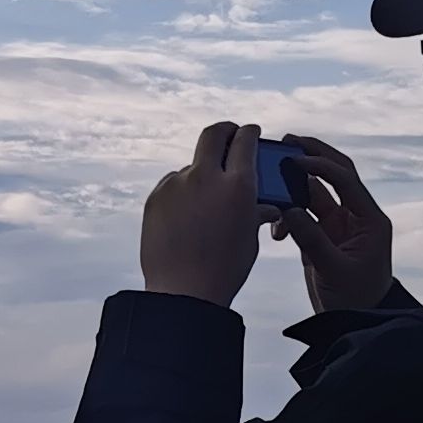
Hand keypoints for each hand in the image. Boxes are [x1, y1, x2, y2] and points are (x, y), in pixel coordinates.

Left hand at [140, 122, 268, 306]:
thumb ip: (256, 211)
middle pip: (213, 135)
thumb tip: (267, 205)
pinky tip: (187, 216)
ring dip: (201, 174)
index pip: (244, 141)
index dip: (248, 133)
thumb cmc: (225, 268)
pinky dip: (182, 192)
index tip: (249, 131)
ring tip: (206, 203)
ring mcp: (176, 185)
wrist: (183, 291)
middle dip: (224, 131)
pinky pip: (173, 185)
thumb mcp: (250, 238)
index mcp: (237, 185)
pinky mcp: (155, 197)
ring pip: (191, 166)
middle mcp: (205, 177)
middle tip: (229, 136)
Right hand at [267, 137, 392, 312]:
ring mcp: (338, 225)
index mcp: (368, 219)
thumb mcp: (334, 270)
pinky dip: (287, 217)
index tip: (293, 159)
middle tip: (286, 141)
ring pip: (312, 194)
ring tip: (269, 189)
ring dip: (292, 191)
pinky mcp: (322, 237)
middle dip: (312, 156)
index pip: (345, 179)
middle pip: (333, 175)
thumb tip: (288, 210)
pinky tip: (276, 232)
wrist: (356, 322)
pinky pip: (301, 215)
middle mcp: (355, 216)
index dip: (320, 164)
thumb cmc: (356, 298)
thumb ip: (311, 239)